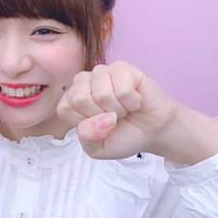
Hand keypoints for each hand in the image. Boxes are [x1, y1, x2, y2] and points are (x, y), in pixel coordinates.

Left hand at [56, 61, 179, 159]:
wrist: (153, 131)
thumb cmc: (123, 135)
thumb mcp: (98, 149)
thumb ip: (88, 138)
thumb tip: (99, 120)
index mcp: (71, 100)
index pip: (65, 108)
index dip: (86, 123)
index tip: (99, 126)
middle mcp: (83, 82)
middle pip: (79, 99)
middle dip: (101, 117)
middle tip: (113, 117)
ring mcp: (102, 72)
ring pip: (102, 94)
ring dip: (118, 110)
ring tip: (124, 109)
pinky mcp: (122, 68)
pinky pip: (122, 89)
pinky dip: (132, 103)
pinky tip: (135, 101)